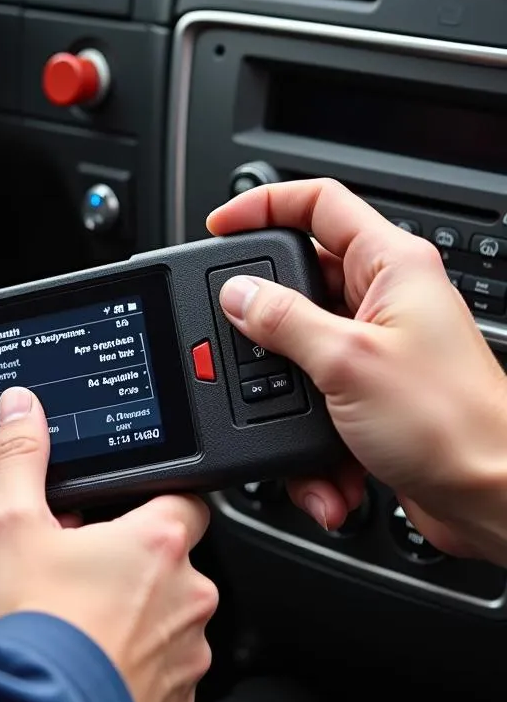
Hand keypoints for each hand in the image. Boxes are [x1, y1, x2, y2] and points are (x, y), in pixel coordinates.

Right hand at [0, 386, 217, 701]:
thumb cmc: (32, 627)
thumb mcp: (10, 525)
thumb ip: (20, 459)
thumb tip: (23, 410)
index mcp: (159, 543)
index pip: (184, 497)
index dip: (148, 501)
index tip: (118, 514)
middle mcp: (188, 596)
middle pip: (162, 562)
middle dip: (116, 565)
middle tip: (65, 573)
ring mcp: (186, 655)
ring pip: (157, 619)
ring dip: (117, 615)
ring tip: (59, 621)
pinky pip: (154, 672)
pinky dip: (121, 666)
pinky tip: (75, 662)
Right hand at [207, 178, 506, 564]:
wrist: (490, 498)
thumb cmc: (453, 424)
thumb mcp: (347, 361)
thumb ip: (283, 320)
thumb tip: (238, 295)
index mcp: (391, 267)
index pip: (320, 204)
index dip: (265, 205)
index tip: (221, 226)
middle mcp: (384, 300)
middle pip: (298, 282)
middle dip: (265, 325)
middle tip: (239, 341)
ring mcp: (374, 347)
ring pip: (298, 350)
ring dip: (287, 396)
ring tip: (298, 421)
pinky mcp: (366, 392)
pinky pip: (313, 399)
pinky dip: (308, 436)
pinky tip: (325, 465)